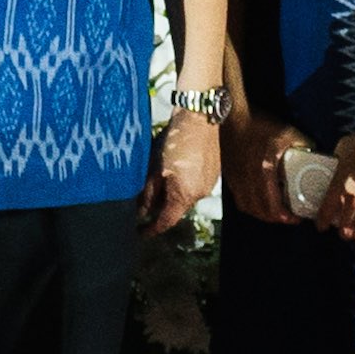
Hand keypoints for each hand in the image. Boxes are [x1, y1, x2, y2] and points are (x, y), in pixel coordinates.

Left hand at [144, 108, 222, 235]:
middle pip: (177, 209)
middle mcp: (200, 194)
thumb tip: (142, 212)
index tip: (141, 233)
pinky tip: (173, 172)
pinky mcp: (213, 174)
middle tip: (144, 202)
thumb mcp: (154, 169)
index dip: (153, 229)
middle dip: (161, 208)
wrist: (199, 120)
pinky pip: (195, 186)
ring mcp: (209, 184)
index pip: (167, 221)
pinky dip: (182, 185)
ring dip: (172, 195)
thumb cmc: (173, 143)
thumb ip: (148, 193)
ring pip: (186, 197)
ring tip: (158, 182)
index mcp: (184, 195)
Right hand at [230, 117, 301, 222]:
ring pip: (247, 207)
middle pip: (260, 211)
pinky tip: (258, 200)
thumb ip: (306, 146)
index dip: (286, 217)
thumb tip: (318, 156)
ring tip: (274, 212)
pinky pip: (238, 198)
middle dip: (276, 218)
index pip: (273, 206)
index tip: (296, 218)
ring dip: (261, 214)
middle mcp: (247, 179)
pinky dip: (249, 205)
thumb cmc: (259, 124)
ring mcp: (236, 178)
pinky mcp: (229, 175)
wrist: (233, 116)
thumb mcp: (289, 133)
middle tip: (288, 217)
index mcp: (264, 171)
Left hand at [329, 128, 354, 245]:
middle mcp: (353, 200)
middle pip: (345, 229)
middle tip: (345, 233)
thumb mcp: (340, 152)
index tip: (322, 227)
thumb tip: (333, 158)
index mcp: (338, 188)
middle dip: (344, 234)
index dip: (322, 223)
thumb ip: (336, 161)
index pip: (325, 213)